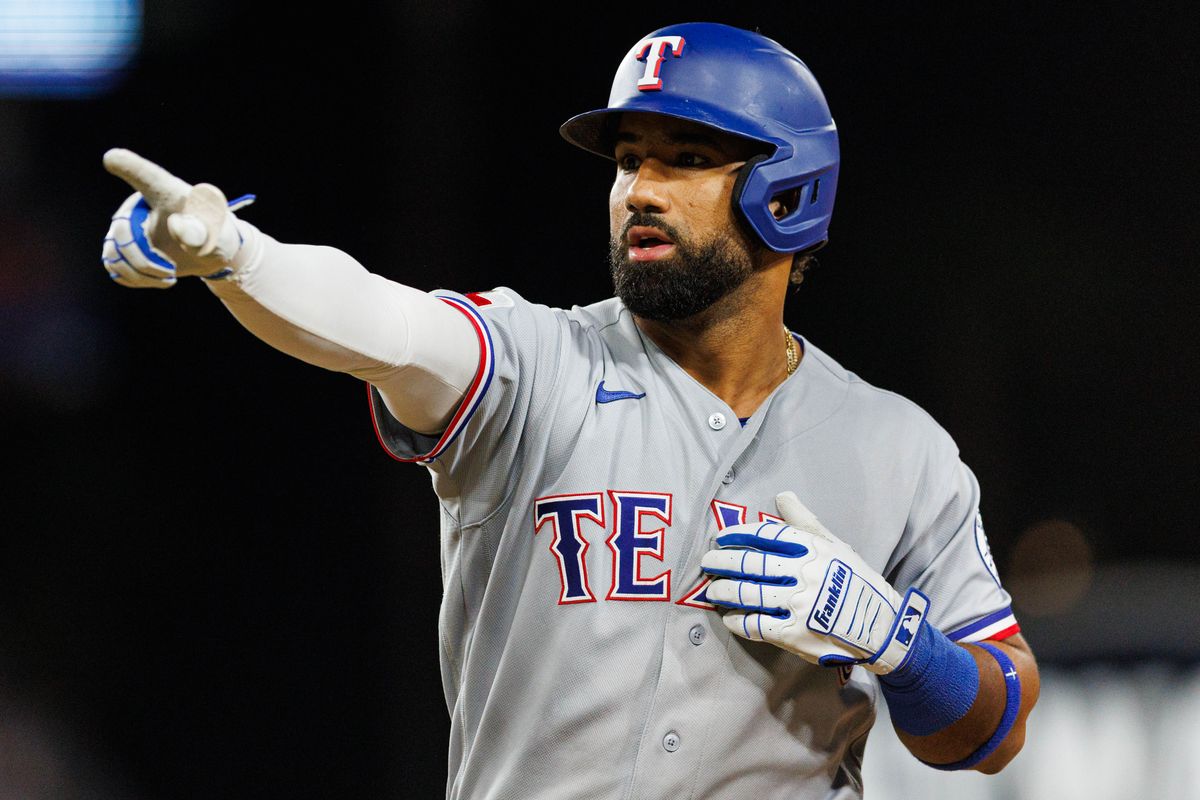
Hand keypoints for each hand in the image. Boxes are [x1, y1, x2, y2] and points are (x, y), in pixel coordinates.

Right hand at [100, 149, 253, 287]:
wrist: (211, 251)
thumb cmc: (215, 233)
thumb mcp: (216, 234)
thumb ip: (200, 231)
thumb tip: (178, 228)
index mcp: (164, 191)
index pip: (144, 174)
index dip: (128, 166)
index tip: (112, 158)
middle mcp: (139, 205)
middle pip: (122, 232)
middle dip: (143, 259)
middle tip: (169, 270)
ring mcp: (128, 226)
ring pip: (113, 253)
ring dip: (139, 272)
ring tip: (167, 276)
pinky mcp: (124, 247)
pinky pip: (116, 267)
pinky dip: (135, 279)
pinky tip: (158, 279)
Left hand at [700, 490, 930, 673]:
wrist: (881, 627)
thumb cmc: (856, 581)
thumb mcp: (836, 546)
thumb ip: (805, 522)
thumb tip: (782, 495)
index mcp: (814, 550)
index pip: (767, 536)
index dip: (739, 535)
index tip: (722, 538)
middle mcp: (805, 574)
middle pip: (751, 563)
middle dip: (723, 562)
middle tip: (707, 562)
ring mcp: (799, 605)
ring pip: (749, 594)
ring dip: (724, 591)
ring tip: (712, 590)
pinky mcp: (795, 634)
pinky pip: (756, 625)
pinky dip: (738, 621)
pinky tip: (729, 618)